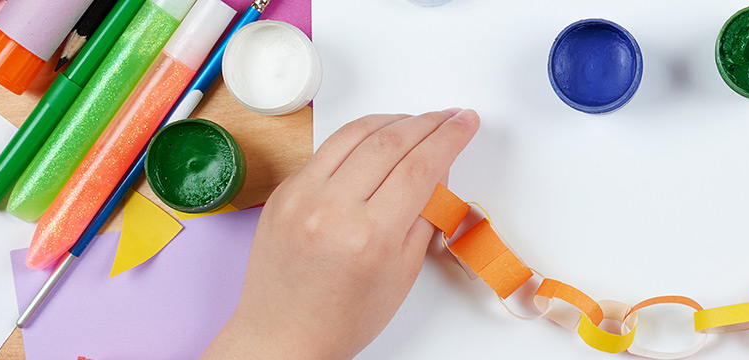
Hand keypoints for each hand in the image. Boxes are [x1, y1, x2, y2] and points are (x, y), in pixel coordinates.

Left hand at [205, 109, 479, 358]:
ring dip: (393, 120)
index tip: (465, 123)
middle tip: (449, 116)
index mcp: (369, 237)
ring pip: (355, 133)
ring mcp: (301, 196)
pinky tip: (377, 137)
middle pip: (390, 141)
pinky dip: (358, 136)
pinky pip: (327, 149)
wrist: (284, 335)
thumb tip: (437, 169)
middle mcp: (331, 209)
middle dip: (427, 122)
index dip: (449, 138)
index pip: (420, 166)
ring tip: (416, 122)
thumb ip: (424, 216)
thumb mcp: (403, 272)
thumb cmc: (344, 317)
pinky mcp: (283, 191)